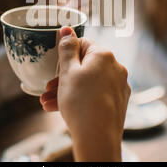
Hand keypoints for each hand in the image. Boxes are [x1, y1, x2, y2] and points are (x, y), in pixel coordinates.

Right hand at [40, 27, 130, 160]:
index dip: (66, 55)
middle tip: (47, 89)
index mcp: (104, 55)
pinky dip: (80, 99)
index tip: (56, 68)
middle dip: (63, 77)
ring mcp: (119, 86)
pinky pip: (96, 95)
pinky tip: (61, 109)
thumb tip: (67, 29)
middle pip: (85, 66)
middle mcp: (116, 68)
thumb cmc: (80, 102)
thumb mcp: (67, 72)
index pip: (83, 44)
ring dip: (67, 90)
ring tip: (47, 103)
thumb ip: (66, 49)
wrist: (97, 138)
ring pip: (88, 83)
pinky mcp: (117, 102)